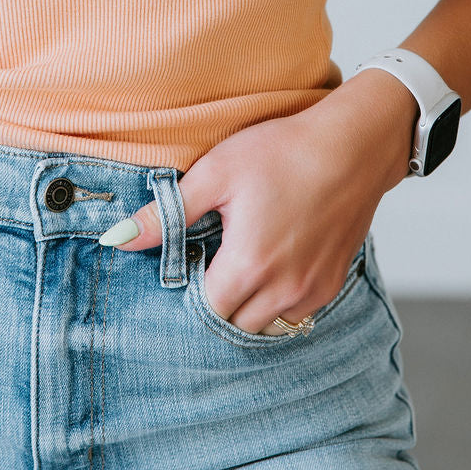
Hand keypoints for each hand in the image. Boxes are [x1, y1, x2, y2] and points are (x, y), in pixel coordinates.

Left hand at [99, 70, 417, 333]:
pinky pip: (296, 312)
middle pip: (234, 323)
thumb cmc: (283, 152)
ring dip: (248, 306)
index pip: (204, 310)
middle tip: (210, 263)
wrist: (354, 145)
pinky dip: (278, 300)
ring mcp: (313, 290)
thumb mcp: (215, 173)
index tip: (186, 265)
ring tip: (240, 264)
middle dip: (217, 302)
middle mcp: (283, 289)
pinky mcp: (333, 282)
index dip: (189, 292)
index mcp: (249, 265)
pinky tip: (271, 264)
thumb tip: (116, 239)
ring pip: (267, 324)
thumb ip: (167, 214)